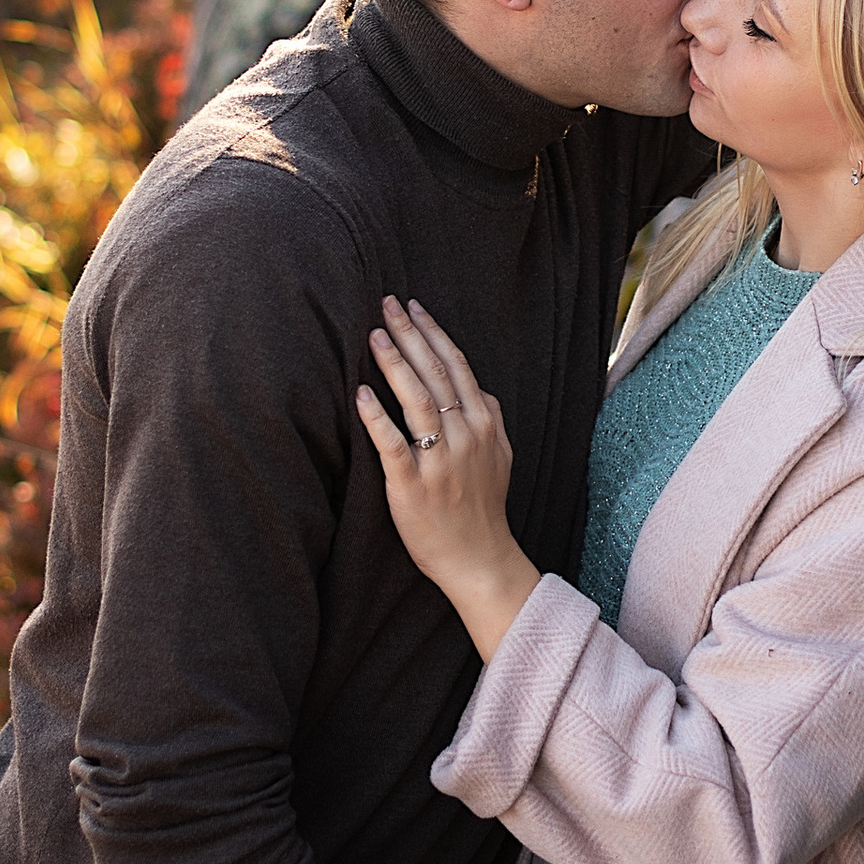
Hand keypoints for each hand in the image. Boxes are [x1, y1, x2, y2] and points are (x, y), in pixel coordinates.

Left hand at [357, 298, 541, 660]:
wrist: (480, 559)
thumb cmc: (483, 508)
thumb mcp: (501, 457)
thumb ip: (490, 419)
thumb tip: (477, 389)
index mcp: (484, 424)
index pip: (456, 365)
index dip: (433, 332)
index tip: (413, 305)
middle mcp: (465, 435)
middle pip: (435, 372)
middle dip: (410, 334)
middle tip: (386, 303)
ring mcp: (439, 460)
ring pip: (416, 399)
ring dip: (394, 363)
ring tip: (373, 334)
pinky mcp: (413, 485)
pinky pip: (392, 443)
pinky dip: (376, 416)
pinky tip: (361, 393)